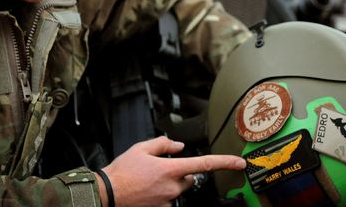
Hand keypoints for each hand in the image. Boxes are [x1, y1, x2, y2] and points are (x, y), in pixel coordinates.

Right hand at [97, 136, 244, 206]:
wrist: (107, 194)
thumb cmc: (122, 172)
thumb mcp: (140, 148)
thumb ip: (163, 144)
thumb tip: (178, 146)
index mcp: (170, 169)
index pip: (204, 164)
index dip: (224, 162)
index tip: (239, 162)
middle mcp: (172, 187)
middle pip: (188, 178)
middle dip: (181, 173)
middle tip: (160, 169)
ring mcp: (167, 201)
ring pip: (178, 190)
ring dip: (170, 184)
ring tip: (148, 180)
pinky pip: (168, 200)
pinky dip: (161, 194)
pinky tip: (147, 190)